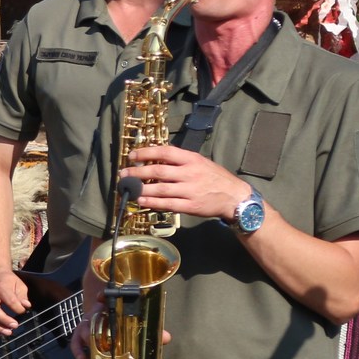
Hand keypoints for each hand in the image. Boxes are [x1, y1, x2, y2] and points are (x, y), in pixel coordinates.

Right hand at [0, 271, 30, 336]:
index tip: (24, 311)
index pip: (10, 300)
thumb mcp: (19, 284)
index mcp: (1, 288)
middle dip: (4, 320)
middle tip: (15, 326)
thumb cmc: (8, 282)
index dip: (18, 308)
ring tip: (8, 332)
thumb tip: (26, 305)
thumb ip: (23, 296)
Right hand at [73, 302, 170, 358]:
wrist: (103, 311)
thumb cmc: (122, 318)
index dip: (102, 297)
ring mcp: (87, 324)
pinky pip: (75, 341)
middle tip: (106, 345)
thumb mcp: (135, 320)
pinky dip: (78, 350)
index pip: (104, 298)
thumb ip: (151, 329)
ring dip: (88, 342)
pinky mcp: (80, 333)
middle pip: (93, 320)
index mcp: (110, 307)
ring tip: (95, 355)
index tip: (101, 297)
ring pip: (83, 330)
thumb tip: (167, 337)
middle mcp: (97, 314)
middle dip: (96, 331)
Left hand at [121, 146, 252, 222]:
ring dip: (142, 189)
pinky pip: (168, 204)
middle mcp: (190, 173)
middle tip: (124, 174)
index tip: (132, 155)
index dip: (146, 153)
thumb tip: (154, 158)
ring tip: (129, 188)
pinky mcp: (191, 206)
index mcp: (191, 159)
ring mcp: (190, 190)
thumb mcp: (199, 162)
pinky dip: (153, 203)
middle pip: (159, 171)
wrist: (234, 196)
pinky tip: (141, 201)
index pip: (165, 152)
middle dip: (138, 172)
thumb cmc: (214, 177)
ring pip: (161, 189)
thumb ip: (179, 160)